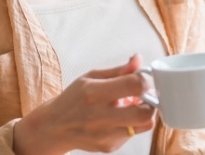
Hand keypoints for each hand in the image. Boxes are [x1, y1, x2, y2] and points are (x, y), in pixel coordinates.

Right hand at [13, 54, 155, 154]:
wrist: (55, 127)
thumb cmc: (74, 99)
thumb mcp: (91, 77)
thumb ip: (119, 70)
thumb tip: (138, 59)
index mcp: (94, 92)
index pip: (135, 85)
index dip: (145, 80)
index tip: (143, 78)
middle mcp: (99, 115)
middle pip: (145, 112)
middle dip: (150, 101)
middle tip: (142, 95)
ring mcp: (105, 134)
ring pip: (144, 125)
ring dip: (143, 113)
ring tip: (130, 106)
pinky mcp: (108, 146)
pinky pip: (133, 134)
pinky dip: (131, 124)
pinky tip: (118, 118)